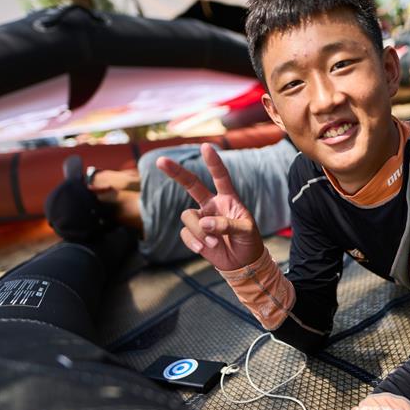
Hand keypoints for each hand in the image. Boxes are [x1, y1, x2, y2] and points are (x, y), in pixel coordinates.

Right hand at [156, 143, 263, 270]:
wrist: (242, 262)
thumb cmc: (249, 241)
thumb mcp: (245, 230)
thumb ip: (227, 225)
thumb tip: (205, 223)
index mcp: (228, 198)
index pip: (220, 176)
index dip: (213, 162)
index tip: (206, 147)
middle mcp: (211, 204)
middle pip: (191, 184)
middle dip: (176, 172)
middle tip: (160, 160)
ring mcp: (201, 219)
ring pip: (187, 217)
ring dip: (199, 231)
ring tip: (214, 243)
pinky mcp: (194, 234)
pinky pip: (186, 233)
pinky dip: (194, 242)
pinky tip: (204, 249)